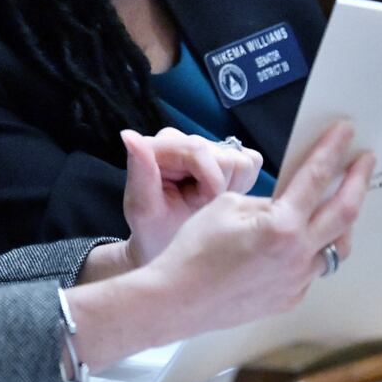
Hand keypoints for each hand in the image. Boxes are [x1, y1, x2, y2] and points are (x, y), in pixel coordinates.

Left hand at [120, 127, 262, 268]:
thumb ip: (140, 172)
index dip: (209, 183)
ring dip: (230, 189)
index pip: (199, 150)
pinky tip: (218, 198)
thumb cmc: (154, 230)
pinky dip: (241, 186)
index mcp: (158, 146)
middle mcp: (183, 139)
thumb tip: (129, 135)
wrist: (170, 246)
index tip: (200, 206)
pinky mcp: (228, 153)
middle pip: (225, 157)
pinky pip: (252, 163)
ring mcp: (207, 145)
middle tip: (200, 208)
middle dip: (219, 189)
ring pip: (243, 160)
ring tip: (206, 204)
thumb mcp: (143, 209)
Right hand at [136, 120, 370, 338]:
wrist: (178, 300)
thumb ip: (265, 201)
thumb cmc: (194, 250)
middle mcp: (298, 254)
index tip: (346, 132)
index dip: (333, 150)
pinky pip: (312, 270)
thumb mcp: (226, 206)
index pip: (316, 177)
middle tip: (365, 162)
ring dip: (340, 222)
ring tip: (337, 205)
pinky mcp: (290, 298)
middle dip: (357, 181)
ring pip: (335, 247)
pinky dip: (311, 251)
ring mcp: (297, 281)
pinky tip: (298, 243)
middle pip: (345, 212)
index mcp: (282, 225)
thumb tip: (282, 204)